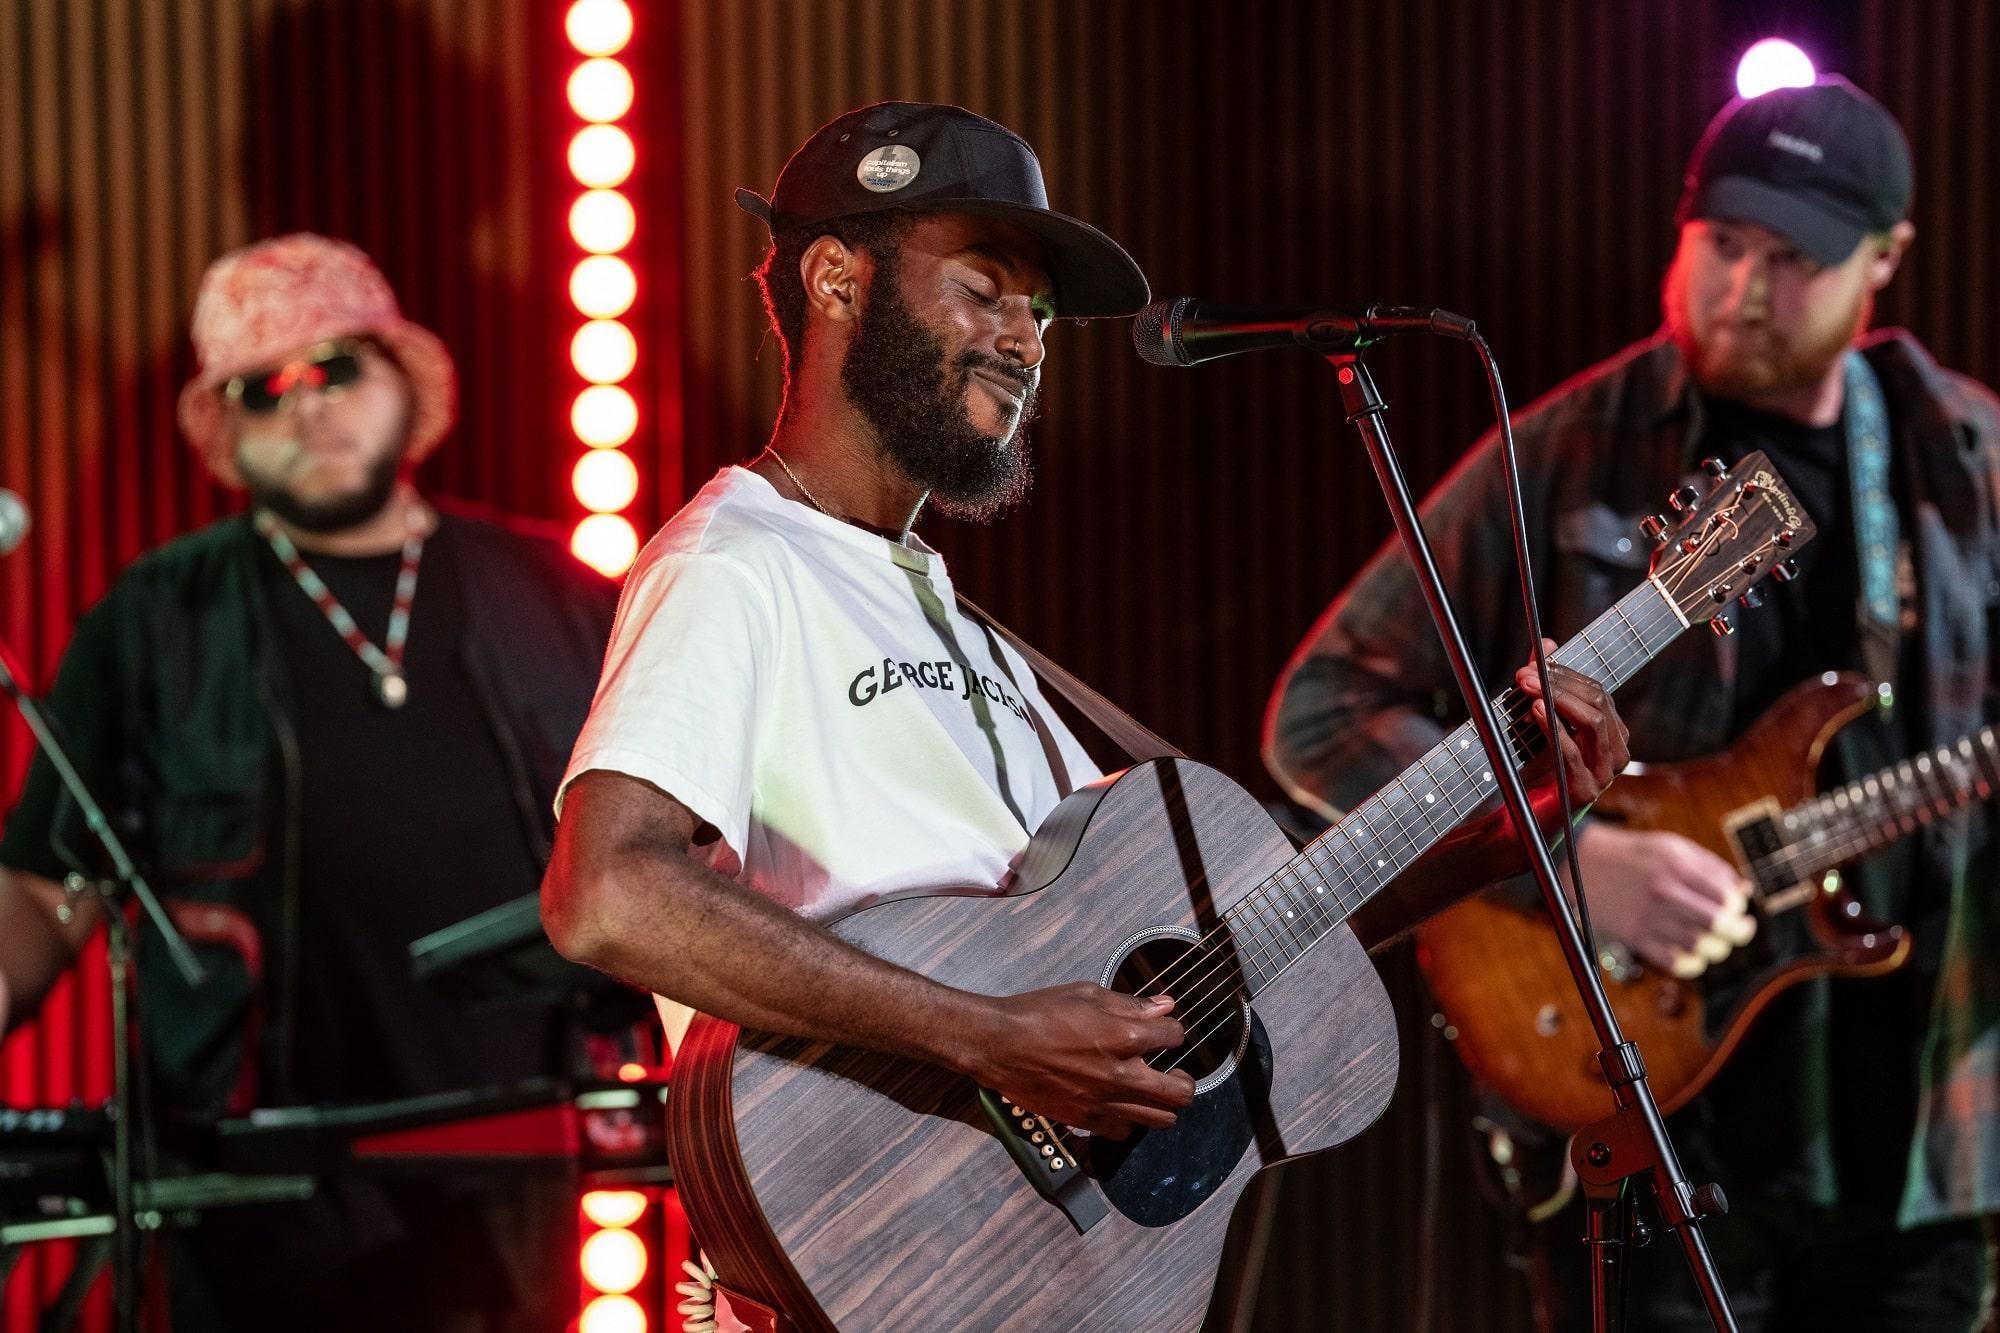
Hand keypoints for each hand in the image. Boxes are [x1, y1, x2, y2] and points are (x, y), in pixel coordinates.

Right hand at [962, 982, 1195, 1138]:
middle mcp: (1122, 1076)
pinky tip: (1123, 1106)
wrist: (999, 1045)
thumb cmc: (1039, 1013)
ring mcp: (1104, 1102)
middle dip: (1185, 1080)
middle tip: (1174, 1072)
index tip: (1166, 1031)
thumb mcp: (1087, 994)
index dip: (1173, 1031)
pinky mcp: (1085, 1120)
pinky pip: (1124, 1132)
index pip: (1174, 1037)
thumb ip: (1130, 1004)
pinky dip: (1130, 1121)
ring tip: (1154, 1093)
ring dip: (1163, 1105)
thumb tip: (1163, 1005)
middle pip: (1180, 1093)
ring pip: (1159, 1120)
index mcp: (1125, 1037)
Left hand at [1513, 645, 1629, 806]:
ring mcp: (1604, 774)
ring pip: (1593, 724)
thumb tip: (1547, 643)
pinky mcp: (1585, 792)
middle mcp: (1617, 752)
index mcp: (1613, 734)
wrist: (1523, 815)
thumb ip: (1545, 683)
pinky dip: (1554, 729)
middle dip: (1560, 684)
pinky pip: (1574, 754)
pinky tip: (1535, 712)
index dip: (1567, 675)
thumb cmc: (1537, 766)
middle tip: (1525, 675)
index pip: (1599, 693)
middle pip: (1598, 704)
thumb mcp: (1540, 720)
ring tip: (1530, 690)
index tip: (1535, 663)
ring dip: (1559, 701)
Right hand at [1568, 823, 1755, 976]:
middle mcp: (1664, 893)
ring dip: (1716, 947)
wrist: (1582, 863)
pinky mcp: (1635, 938)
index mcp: (1676, 867)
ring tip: (1714, 940)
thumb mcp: (1672, 847)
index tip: (1736, 908)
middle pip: (1719, 925)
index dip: (1739, 906)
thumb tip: (1744, 891)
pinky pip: (1676, 963)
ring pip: (1701, 947)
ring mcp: (1648, 918)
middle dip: (1738, 931)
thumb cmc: (1633, 854)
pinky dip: (1693, 964)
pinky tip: (1693, 952)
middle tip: (1740, 929)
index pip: (1726, 897)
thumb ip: (1710, 866)